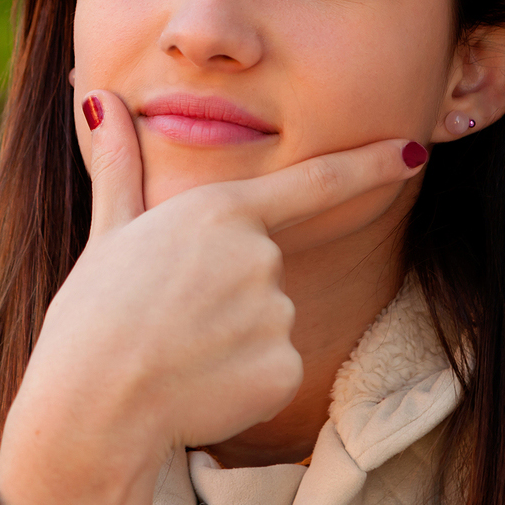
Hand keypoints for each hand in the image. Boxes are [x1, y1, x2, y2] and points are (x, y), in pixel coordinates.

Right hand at [0, 89, 426, 504]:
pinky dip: (242, 381)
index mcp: (220, 211)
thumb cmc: (91, 314)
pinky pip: (275, 369)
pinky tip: (198, 385)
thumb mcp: (108, 232)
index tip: (413, 152)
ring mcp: (276, 313)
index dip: (370, 166)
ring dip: (234, 339)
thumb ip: (120, 166)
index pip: (316, 183)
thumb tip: (99, 99)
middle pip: (267, 269)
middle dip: (230, 292)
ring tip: (176, 353)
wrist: (92, 405)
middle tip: (170, 317)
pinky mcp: (284, 369)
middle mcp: (259, 255)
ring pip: (271, 322)